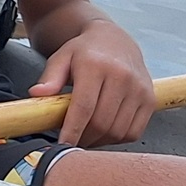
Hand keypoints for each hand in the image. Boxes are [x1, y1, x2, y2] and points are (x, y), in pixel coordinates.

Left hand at [31, 20, 156, 146]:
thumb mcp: (62, 57)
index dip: (73, 130)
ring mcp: (139, 89)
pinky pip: (133, 131)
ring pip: (118, 131)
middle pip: (101, 123)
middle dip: (84, 138)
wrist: (115, 41)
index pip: (84, 107)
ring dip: (99, 141)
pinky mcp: (149, 100)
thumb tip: (36, 94)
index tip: (63, 144)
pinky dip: (117, 138)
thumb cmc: (85, 52)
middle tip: (72, 142)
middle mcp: (122, 77)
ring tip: (86, 136)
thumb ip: (49, 77)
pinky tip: (104, 132)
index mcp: (96, 66)